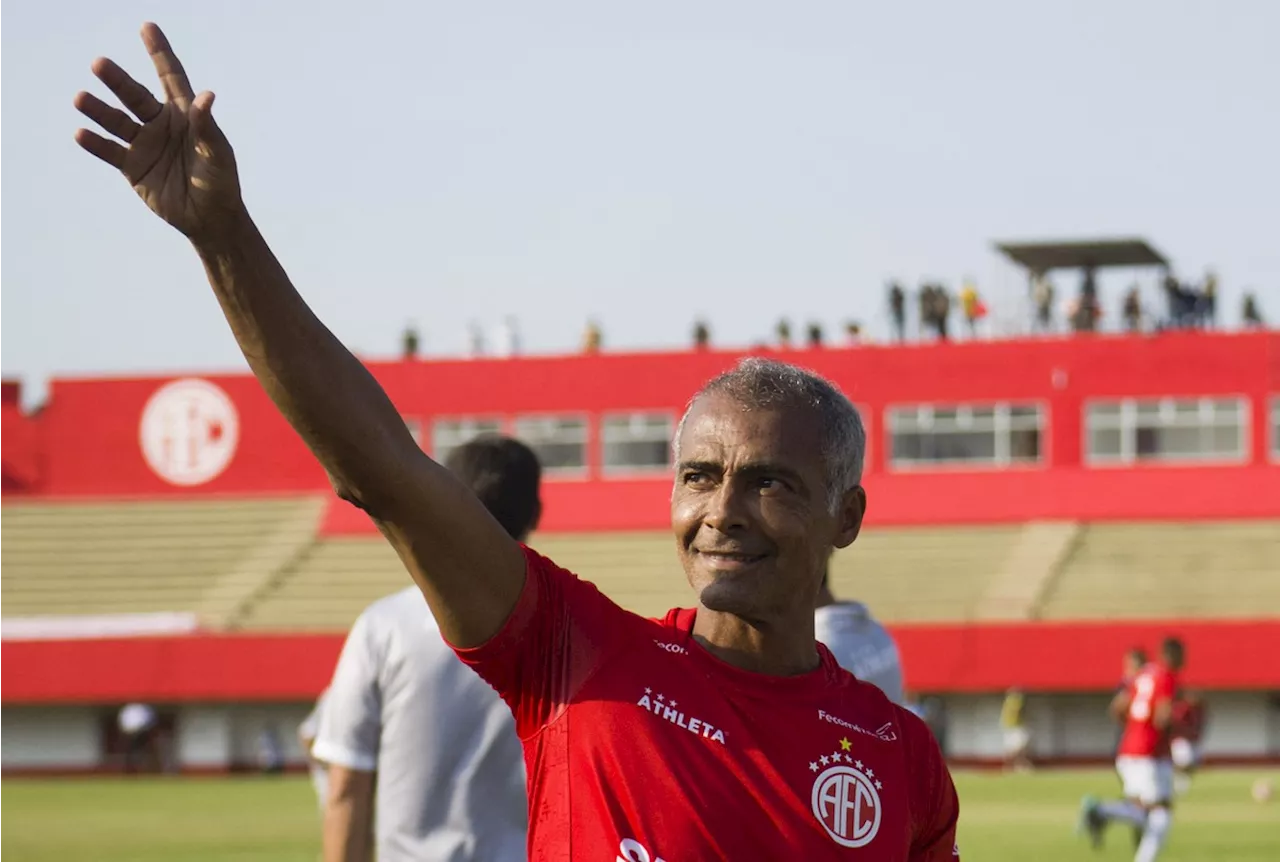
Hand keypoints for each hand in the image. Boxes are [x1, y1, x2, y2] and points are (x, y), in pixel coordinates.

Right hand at [74, 22, 242, 240]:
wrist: (209, 219)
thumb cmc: (220, 182)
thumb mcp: (217, 154)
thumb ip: (207, 127)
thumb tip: (206, 96)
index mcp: (184, 115)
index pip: (170, 77)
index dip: (159, 52)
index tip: (147, 27)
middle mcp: (161, 124)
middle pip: (135, 96)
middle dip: (117, 80)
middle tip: (99, 63)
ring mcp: (144, 144)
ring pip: (116, 121)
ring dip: (98, 109)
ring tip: (80, 97)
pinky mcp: (132, 167)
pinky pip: (110, 151)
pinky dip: (95, 143)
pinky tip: (80, 133)